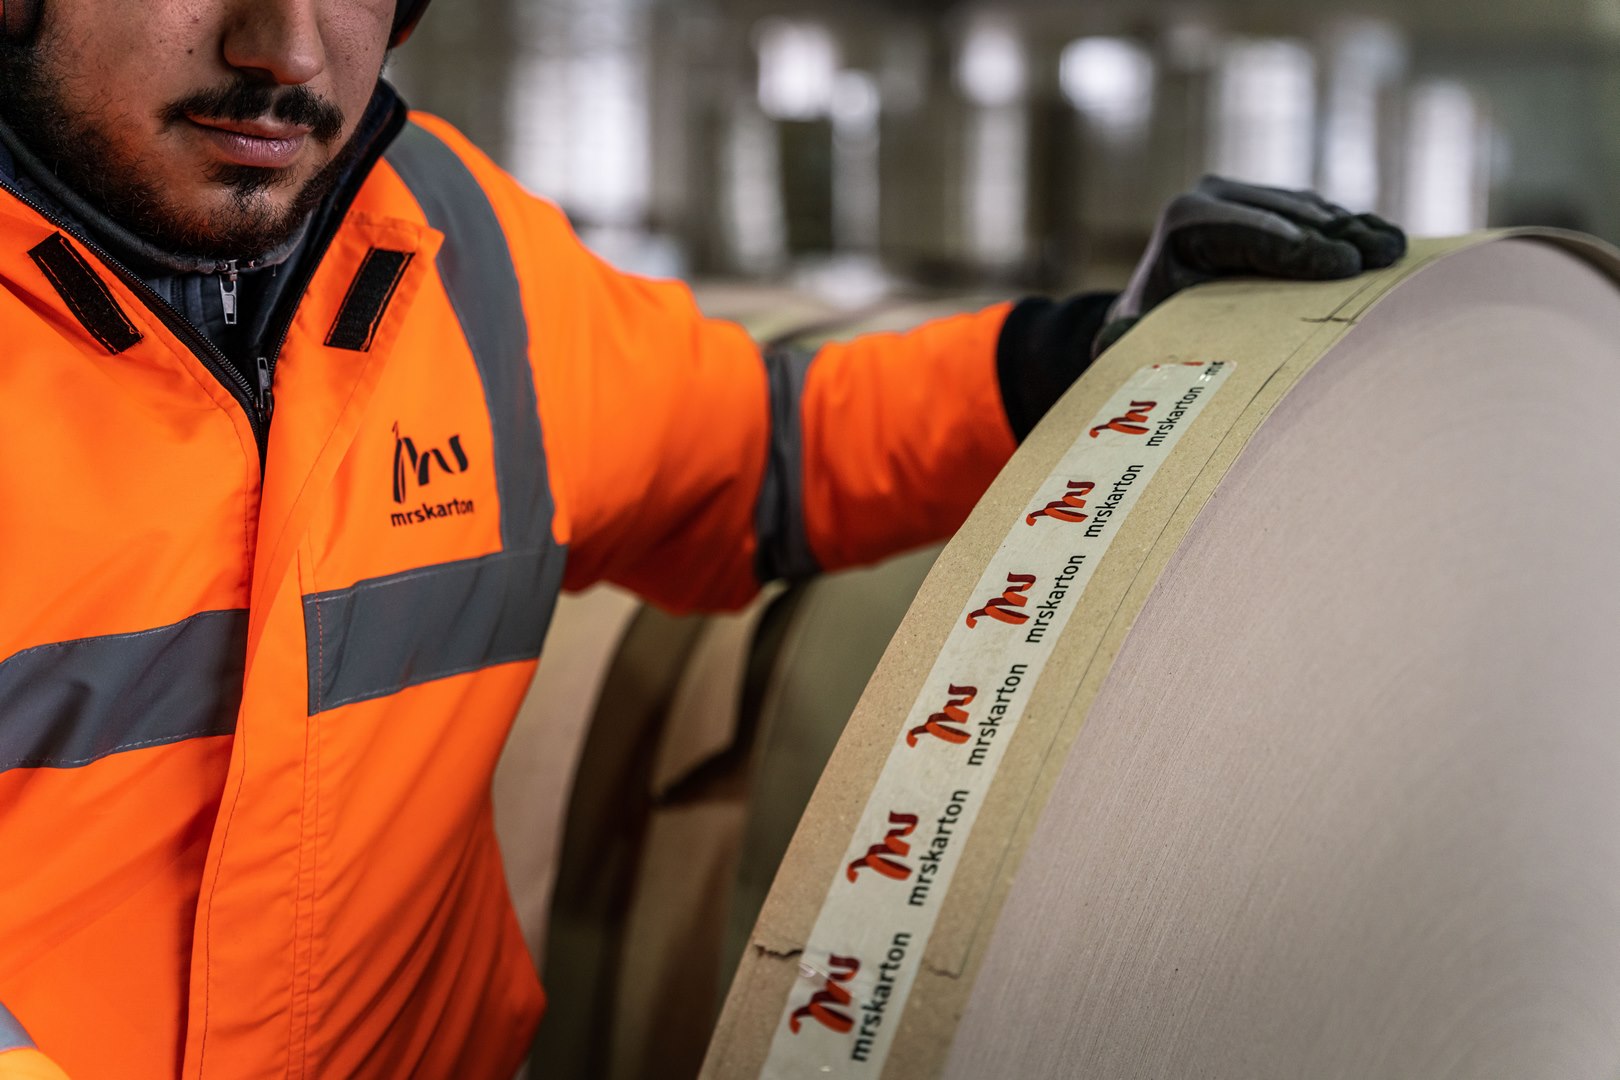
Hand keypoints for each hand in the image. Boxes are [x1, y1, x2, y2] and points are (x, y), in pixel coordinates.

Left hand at [1097, 176, 1406, 354]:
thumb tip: (1110, 342)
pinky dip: (1347, 226)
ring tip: (1394, 248)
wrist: (1148, 306)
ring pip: (1306, 208)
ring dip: (1353, 228)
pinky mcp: (1265, 199)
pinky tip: (1384, 241)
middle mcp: (1210, 195)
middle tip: (1385, 255)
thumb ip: (1129, 338)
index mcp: (1183, 222)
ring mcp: (1241, 192)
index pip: (1254, 233)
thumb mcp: (1136, 334)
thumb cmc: (1147, 330)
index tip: (1346, 268)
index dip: (1302, 251)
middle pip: (1288, 215)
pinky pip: (1313, 210)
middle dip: (1339, 236)